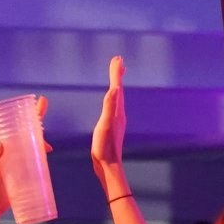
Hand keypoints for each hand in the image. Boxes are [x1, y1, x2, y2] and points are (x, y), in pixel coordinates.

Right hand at [91, 55, 127, 173]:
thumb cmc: (104, 147)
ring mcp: (116, 120)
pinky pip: (113, 106)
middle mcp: (119, 114)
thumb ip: (109, 107)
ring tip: (117, 76)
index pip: (117, 87)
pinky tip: (111, 100)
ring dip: (117, 84)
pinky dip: (113, 97)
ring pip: (117, 98)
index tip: (117, 58)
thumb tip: (115, 89)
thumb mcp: (105, 125)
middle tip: (119, 61)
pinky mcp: (112, 126)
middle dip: (118, 75)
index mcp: (117, 111)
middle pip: (119, 90)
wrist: (108, 166)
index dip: (116, 73)